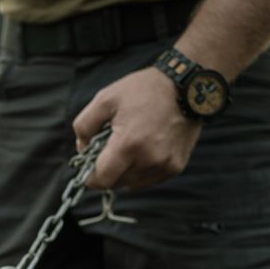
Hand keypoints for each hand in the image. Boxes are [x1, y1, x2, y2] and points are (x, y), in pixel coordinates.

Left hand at [73, 67, 202, 190]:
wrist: (186, 85)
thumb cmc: (143, 90)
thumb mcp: (105, 99)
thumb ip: (84, 126)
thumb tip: (82, 149)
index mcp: (129, 144)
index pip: (102, 180)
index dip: (91, 176)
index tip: (89, 167)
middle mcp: (149, 159)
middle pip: (116, 183)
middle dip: (107, 171)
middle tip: (109, 151)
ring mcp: (165, 165)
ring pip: (132, 183)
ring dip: (124, 172)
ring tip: (128, 147)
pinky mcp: (176, 166)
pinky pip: (149, 179)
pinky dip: (141, 171)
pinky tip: (143, 150)